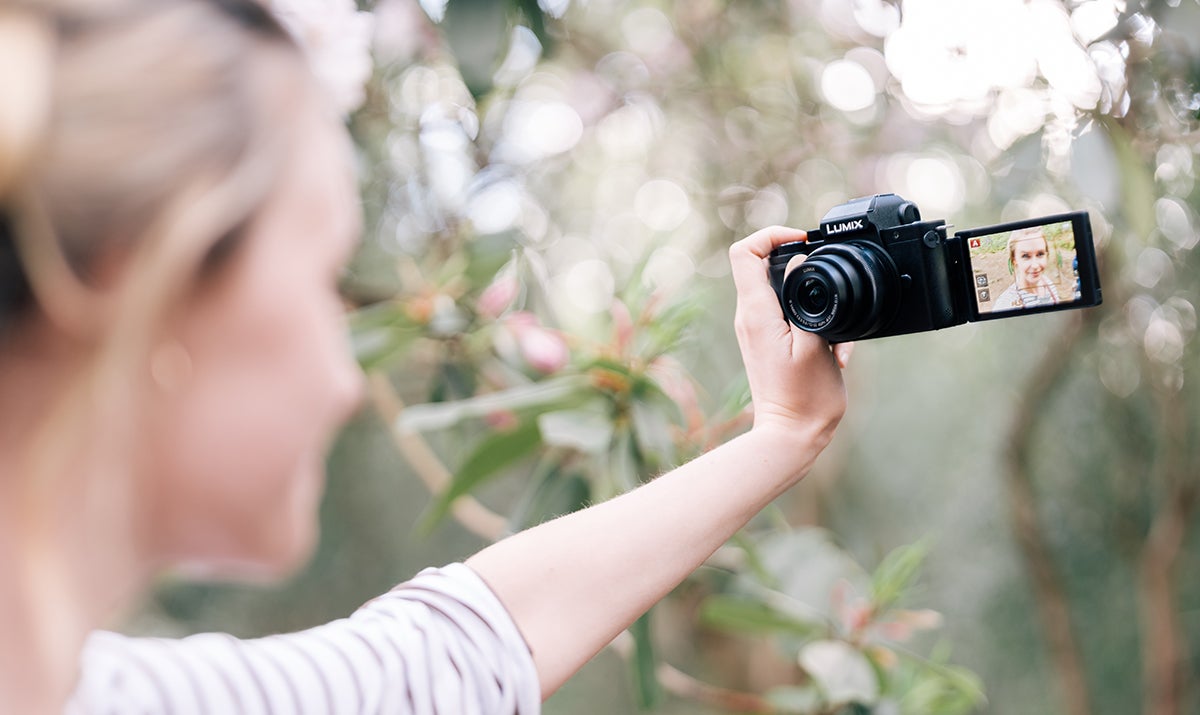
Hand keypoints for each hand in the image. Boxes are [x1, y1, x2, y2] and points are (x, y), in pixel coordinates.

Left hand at [728, 226, 851, 444]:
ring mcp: (757, 330)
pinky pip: (791, 314)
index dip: (772, 235)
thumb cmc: (805, 397)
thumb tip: (802, 265)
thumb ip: (807, 299)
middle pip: (765, 265)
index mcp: (756, 312)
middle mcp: (750, 317)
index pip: (745, 252)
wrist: (792, 435)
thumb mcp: (815, 343)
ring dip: (815, 299)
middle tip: (829, 279)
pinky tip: (835, 349)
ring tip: (837, 332)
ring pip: (783, 291)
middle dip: (802, 266)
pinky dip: (816, 321)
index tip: (803, 241)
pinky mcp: (770, 342)